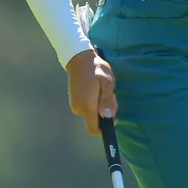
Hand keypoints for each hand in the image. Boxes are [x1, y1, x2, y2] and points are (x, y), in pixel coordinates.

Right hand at [67, 3, 116, 134]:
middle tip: (111, 95)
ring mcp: (75, 105)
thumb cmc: (96, 69)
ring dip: (101, 105)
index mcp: (87, 105)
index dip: (104, 129)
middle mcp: (78, 108)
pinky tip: (97, 90)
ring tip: (104, 89)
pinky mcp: (75, 100)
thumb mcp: (106, 83)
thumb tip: (107, 118)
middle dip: (105, 112)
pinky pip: (87, 107)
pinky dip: (95, 102)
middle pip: (95, 120)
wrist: (79, 58)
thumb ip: (106, 101)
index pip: (93, 128)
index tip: (112, 120)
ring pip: (92, 113)